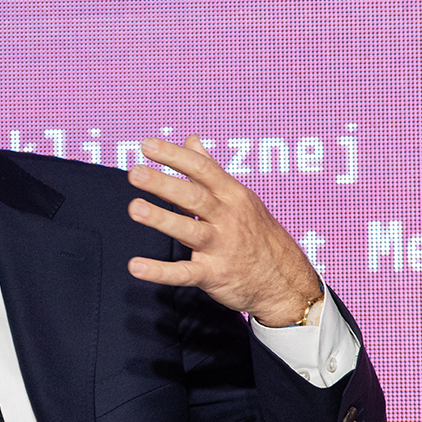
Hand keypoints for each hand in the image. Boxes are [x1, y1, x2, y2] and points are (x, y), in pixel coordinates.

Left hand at [126, 136, 321, 325]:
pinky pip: (185, 273)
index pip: (202, 169)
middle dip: (164, 184)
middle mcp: (228, 218)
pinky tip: (136, 266)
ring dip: (162, 219)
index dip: (175, 156)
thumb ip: (210, 169)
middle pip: (194, 197)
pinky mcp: (214, 275)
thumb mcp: (240, 197)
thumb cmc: (257, 233)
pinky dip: (160, 271)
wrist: (286, 282)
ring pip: (190, 230)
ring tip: (136, 208)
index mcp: (233, 195)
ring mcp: (222, 247)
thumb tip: (191, 140)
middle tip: (135, 172)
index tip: (147, 145)